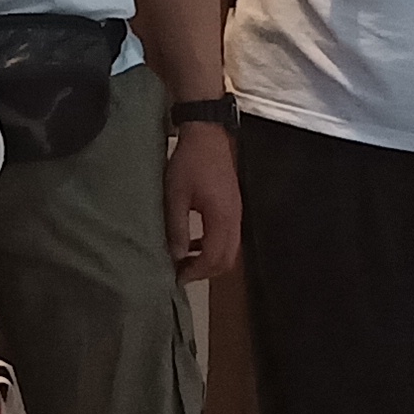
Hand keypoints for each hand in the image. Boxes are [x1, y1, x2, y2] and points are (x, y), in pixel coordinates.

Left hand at [164, 118, 243, 280]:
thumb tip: (177, 256)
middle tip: (181, 274)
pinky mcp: (233, 207)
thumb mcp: (175, 195)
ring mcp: (237, 214)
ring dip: (209, 260)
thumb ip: (177, 228)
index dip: (196, 272)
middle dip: (205, 272)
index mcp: (221, 218)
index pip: (214, 258)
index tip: (177, 278)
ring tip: (185, 261)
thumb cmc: (189, 163)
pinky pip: (228, 237)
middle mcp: (235, 219)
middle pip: (227, 260)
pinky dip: (213, 246)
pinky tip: (193, 242)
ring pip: (230, 250)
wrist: (207, 135)